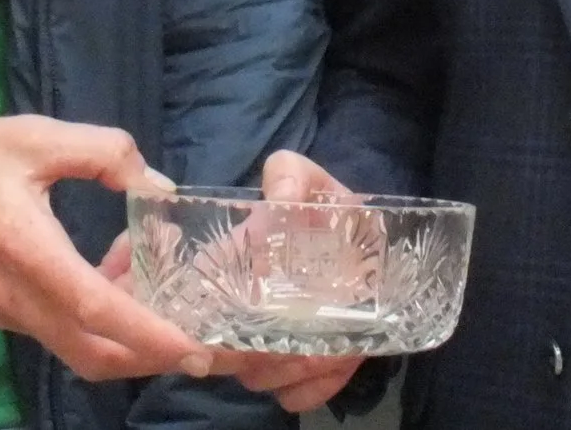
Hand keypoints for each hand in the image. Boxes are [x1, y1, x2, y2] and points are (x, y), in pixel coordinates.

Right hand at [0, 113, 215, 383]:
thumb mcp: (35, 135)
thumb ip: (104, 153)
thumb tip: (157, 186)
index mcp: (24, 248)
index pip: (96, 310)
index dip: (149, 334)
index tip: (193, 348)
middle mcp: (8, 296)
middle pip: (89, 353)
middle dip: (146, 355)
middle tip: (191, 338)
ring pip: (68, 343)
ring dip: (115, 329)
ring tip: (142, 278)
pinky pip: (44, 328)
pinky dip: (82, 317)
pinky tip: (98, 274)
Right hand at [214, 150, 370, 412]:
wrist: (371, 237)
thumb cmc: (328, 208)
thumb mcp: (311, 181)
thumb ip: (292, 174)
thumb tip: (280, 198)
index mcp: (229, 267)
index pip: (199, 308)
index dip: (215, 324)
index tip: (256, 315)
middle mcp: (241, 314)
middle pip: (227, 356)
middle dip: (261, 353)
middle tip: (301, 340)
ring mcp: (270, 346)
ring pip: (259, 379)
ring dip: (292, 371)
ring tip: (326, 348)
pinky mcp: (303, 371)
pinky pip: (294, 397)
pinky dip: (314, 388)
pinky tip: (338, 363)